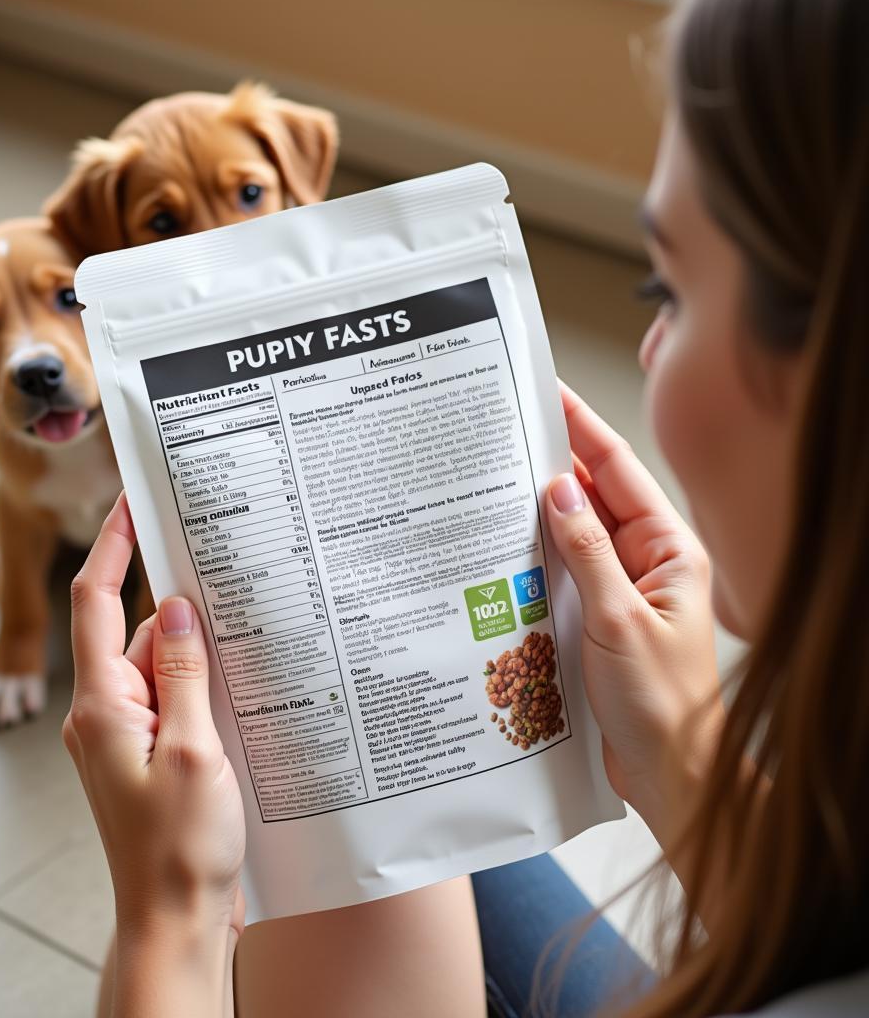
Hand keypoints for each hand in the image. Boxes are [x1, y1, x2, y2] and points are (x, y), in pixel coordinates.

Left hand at [64, 492, 245, 943]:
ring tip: (249, 661)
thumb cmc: (181, 847)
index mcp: (103, 706)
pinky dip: (204, 689)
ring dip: (201, 658)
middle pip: (141, 634)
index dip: (109, 547)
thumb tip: (175, 605)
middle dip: (182, 612)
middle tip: (233, 583)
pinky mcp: (153, 752)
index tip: (129, 502)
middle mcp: (107, 713)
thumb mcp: (192, 749)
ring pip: (164, 667)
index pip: (96, 604)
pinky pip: (174, 699)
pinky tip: (242, 695)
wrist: (176, 919)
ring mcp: (128, 734)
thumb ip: (183, 672)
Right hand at [545, 385, 722, 844]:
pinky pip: (564, 568)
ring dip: (540, 505)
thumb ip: (588, 551)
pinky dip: (537, 551)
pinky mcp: (597, 614)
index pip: (620, 473)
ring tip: (495, 472)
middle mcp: (645, 560)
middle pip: (595, 495)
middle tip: (506, 428)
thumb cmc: (661, 703)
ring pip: (575, 530)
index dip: (583, 430)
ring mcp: (620, 586)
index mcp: (670, 551)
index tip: (549, 395)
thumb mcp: (621, 620)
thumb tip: (561, 489)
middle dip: (554, 460)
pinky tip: (505, 538)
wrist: (668, 772)